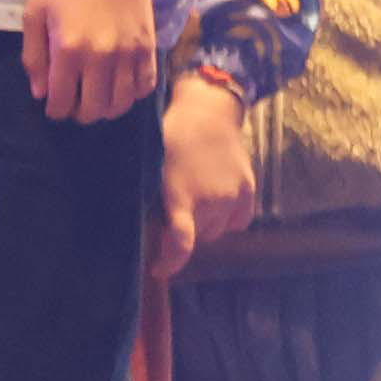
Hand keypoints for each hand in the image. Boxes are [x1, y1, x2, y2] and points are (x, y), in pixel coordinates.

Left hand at [22, 0, 160, 122]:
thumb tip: (40, 93)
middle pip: (94, 109)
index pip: (62, 101)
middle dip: (79, 114)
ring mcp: (129, 55)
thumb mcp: (35, 13)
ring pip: (120, 104)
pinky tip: (119, 88)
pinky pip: (144, 87)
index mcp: (68, 50)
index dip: (55, 111)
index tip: (53, 108)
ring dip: (106, 109)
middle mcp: (101, 58)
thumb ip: (33, 56)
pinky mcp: (149, 49)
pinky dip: (131, 96)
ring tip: (95, 99)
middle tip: (73, 106)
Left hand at [150, 72, 256, 275]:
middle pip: (197, 236)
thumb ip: (147, 199)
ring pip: (216, 230)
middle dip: (183, 230)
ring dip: (203, 223)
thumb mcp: (148, 165)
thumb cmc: (168, 134)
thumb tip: (132, 227)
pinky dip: (225, 217)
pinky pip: (237, 221)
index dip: (169, 263)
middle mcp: (211, 202)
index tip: (157, 269)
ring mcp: (233, 197)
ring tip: (191, 197)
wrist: (208, 110)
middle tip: (169, 212)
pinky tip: (214, 200)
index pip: (180, 244)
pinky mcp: (249, 191)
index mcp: (181, 197)